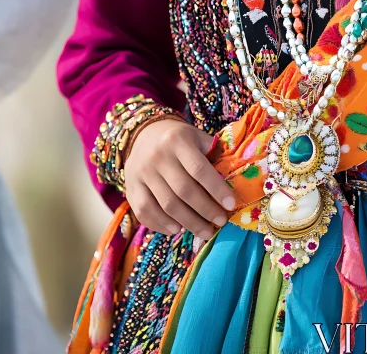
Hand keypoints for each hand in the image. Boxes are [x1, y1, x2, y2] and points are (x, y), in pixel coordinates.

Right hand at [124, 118, 235, 238]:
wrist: (143, 134)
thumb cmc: (179, 140)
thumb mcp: (197, 137)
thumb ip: (214, 155)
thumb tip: (235, 180)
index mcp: (178, 141)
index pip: (199, 169)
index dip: (216, 189)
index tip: (231, 205)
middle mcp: (157, 157)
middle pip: (183, 190)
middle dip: (205, 210)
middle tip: (221, 222)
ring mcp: (142, 173)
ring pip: (166, 205)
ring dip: (188, 223)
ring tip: (205, 231)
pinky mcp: (131, 188)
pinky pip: (145, 212)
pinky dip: (161, 225)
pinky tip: (177, 230)